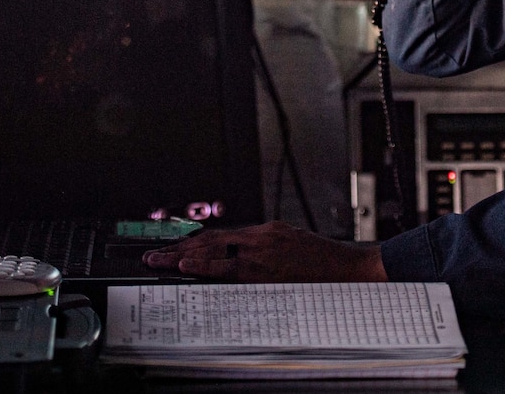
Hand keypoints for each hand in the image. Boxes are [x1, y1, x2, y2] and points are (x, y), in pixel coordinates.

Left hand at [142, 221, 386, 282]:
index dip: (195, 242)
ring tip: (160, 261)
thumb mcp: (292, 246)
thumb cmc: (324, 264)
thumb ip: (264, 251)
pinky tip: (187, 266)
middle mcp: (260, 238)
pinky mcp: (266, 268)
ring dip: (183, 257)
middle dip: (180, 249)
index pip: (221, 236)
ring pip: (214, 251)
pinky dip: (205, 265)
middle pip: (211, 241)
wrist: (350, 271)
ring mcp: (261, 253)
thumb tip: (238, 260)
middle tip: (155, 256)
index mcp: (267, 232)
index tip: (175, 248)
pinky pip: (228, 268)